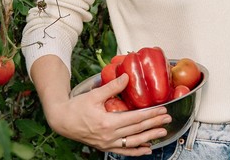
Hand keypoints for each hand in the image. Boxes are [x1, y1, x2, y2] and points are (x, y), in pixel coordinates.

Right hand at [45, 74, 171, 155]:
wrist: (62, 120)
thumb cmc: (76, 107)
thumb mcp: (94, 94)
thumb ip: (112, 87)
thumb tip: (127, 77)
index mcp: (107, 122)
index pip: (135, 118)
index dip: (150, 114)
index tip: (162, 110)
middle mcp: (108, 136)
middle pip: (137, 130)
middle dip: (154, 124)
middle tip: (167, 119)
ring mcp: (107, 143)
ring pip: (132, 143)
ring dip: (149, 138)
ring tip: (162, 133)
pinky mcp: (105, 147)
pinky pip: (123, 151)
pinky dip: (136, 152)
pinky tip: (146, 149)